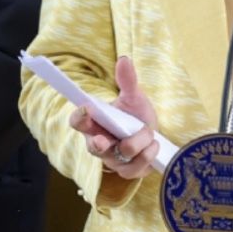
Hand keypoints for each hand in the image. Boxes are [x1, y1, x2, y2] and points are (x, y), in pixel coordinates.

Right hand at [70, 56, 159, 180]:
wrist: (153, 135)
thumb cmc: (136, 115)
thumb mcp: (133, 97)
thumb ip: (128, 81)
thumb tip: (124, 60)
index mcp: (95, 124)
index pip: (78, 122)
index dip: (79, 117)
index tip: (86, 108)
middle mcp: (99, 144)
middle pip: (93, 147)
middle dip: (99, 143)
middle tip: (105, 139)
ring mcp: (113, 160)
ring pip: (121, 155)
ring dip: (138, 142)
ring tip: (148, 132)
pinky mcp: (128, 172)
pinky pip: (135, 168)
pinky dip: (148, 153)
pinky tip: (154, 145)